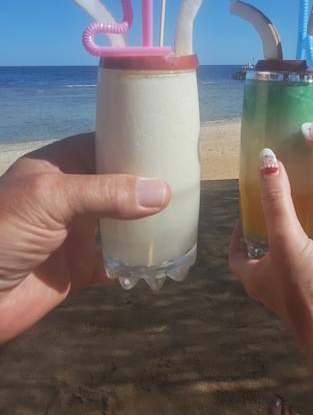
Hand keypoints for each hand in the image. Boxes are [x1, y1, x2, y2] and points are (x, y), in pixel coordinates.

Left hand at [0, 134, 170, 343]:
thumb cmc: (3, 233)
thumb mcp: (51, 199)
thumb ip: (106, 193)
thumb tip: (162, 192)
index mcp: (58, 167)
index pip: (104, 145)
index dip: (136, 145)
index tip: (174, 147)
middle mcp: (69, 197)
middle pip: (119, 186)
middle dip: (150, 188)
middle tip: (190, 187)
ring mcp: (75, 233)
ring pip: (122, 225)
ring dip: (149, 227)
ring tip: (186, 223)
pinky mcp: (78, 269)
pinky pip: (117, 264)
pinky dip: (139, 265)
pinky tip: (164, 263)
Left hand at [229, 150, 312, 379]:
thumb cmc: (306, 289)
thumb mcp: (285, 240)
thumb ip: (276, 201)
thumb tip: (265, 158)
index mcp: (257, 276)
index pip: (238, 253)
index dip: (237, 231)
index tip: (245, 204)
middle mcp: (280, 279)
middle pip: (272, 244)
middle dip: (274, 218)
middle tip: (278, 187)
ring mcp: (310, 280)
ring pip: (304, 244)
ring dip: (306, 220)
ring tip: (307, 188)